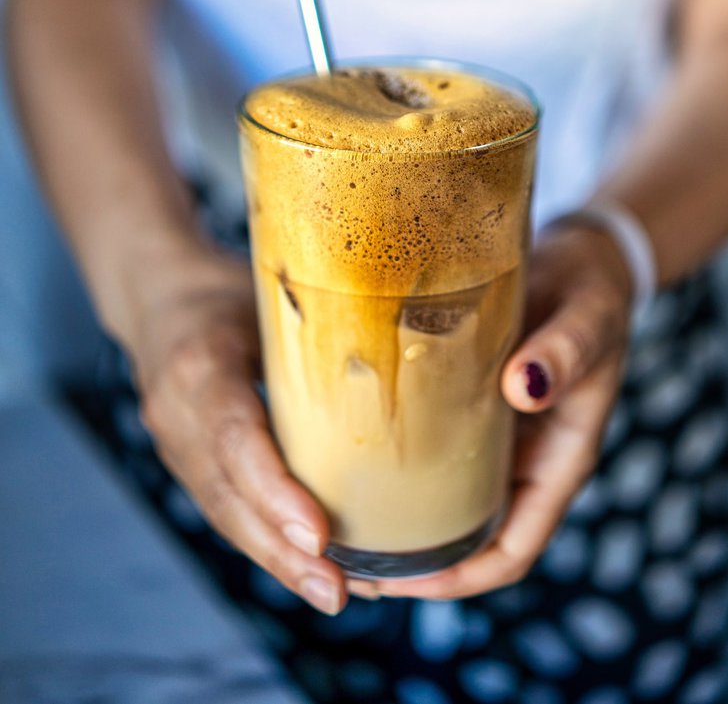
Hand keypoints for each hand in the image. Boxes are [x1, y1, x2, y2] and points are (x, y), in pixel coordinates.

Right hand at [131, 249, 346, 614]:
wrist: (158, 292)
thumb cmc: (228, 286)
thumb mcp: (274, 292)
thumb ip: (325, 324)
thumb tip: (417, 350)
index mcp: (200, 363)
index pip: (235, 438)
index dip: (275, 492)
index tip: (320, 535)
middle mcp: (177, 413)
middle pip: (228, 496)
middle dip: (282, 551)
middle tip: (338, 592)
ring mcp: (174, 444)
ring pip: (225, 515)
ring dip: (279, 560)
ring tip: (336, 594)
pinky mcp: (185, 464)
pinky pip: (226, 510)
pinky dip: (268, 542)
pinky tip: (315, 568)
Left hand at [371, 223, 632, 600]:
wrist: (582, 254)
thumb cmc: (592, 290)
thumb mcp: (588, 316)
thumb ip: (564, 349)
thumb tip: (525, 387)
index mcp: (559, 460)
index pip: (510, 550)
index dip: (457, 578)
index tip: (396, 581)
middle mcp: (523, 459)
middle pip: (466, 539)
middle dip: (410, 562)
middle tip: (341, 560)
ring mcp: (494, 435)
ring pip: (443, 500)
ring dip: (395, 518)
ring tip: (330, 516)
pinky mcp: (467, 403)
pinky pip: (429, 448)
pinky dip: (393, 461)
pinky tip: (346, 450)